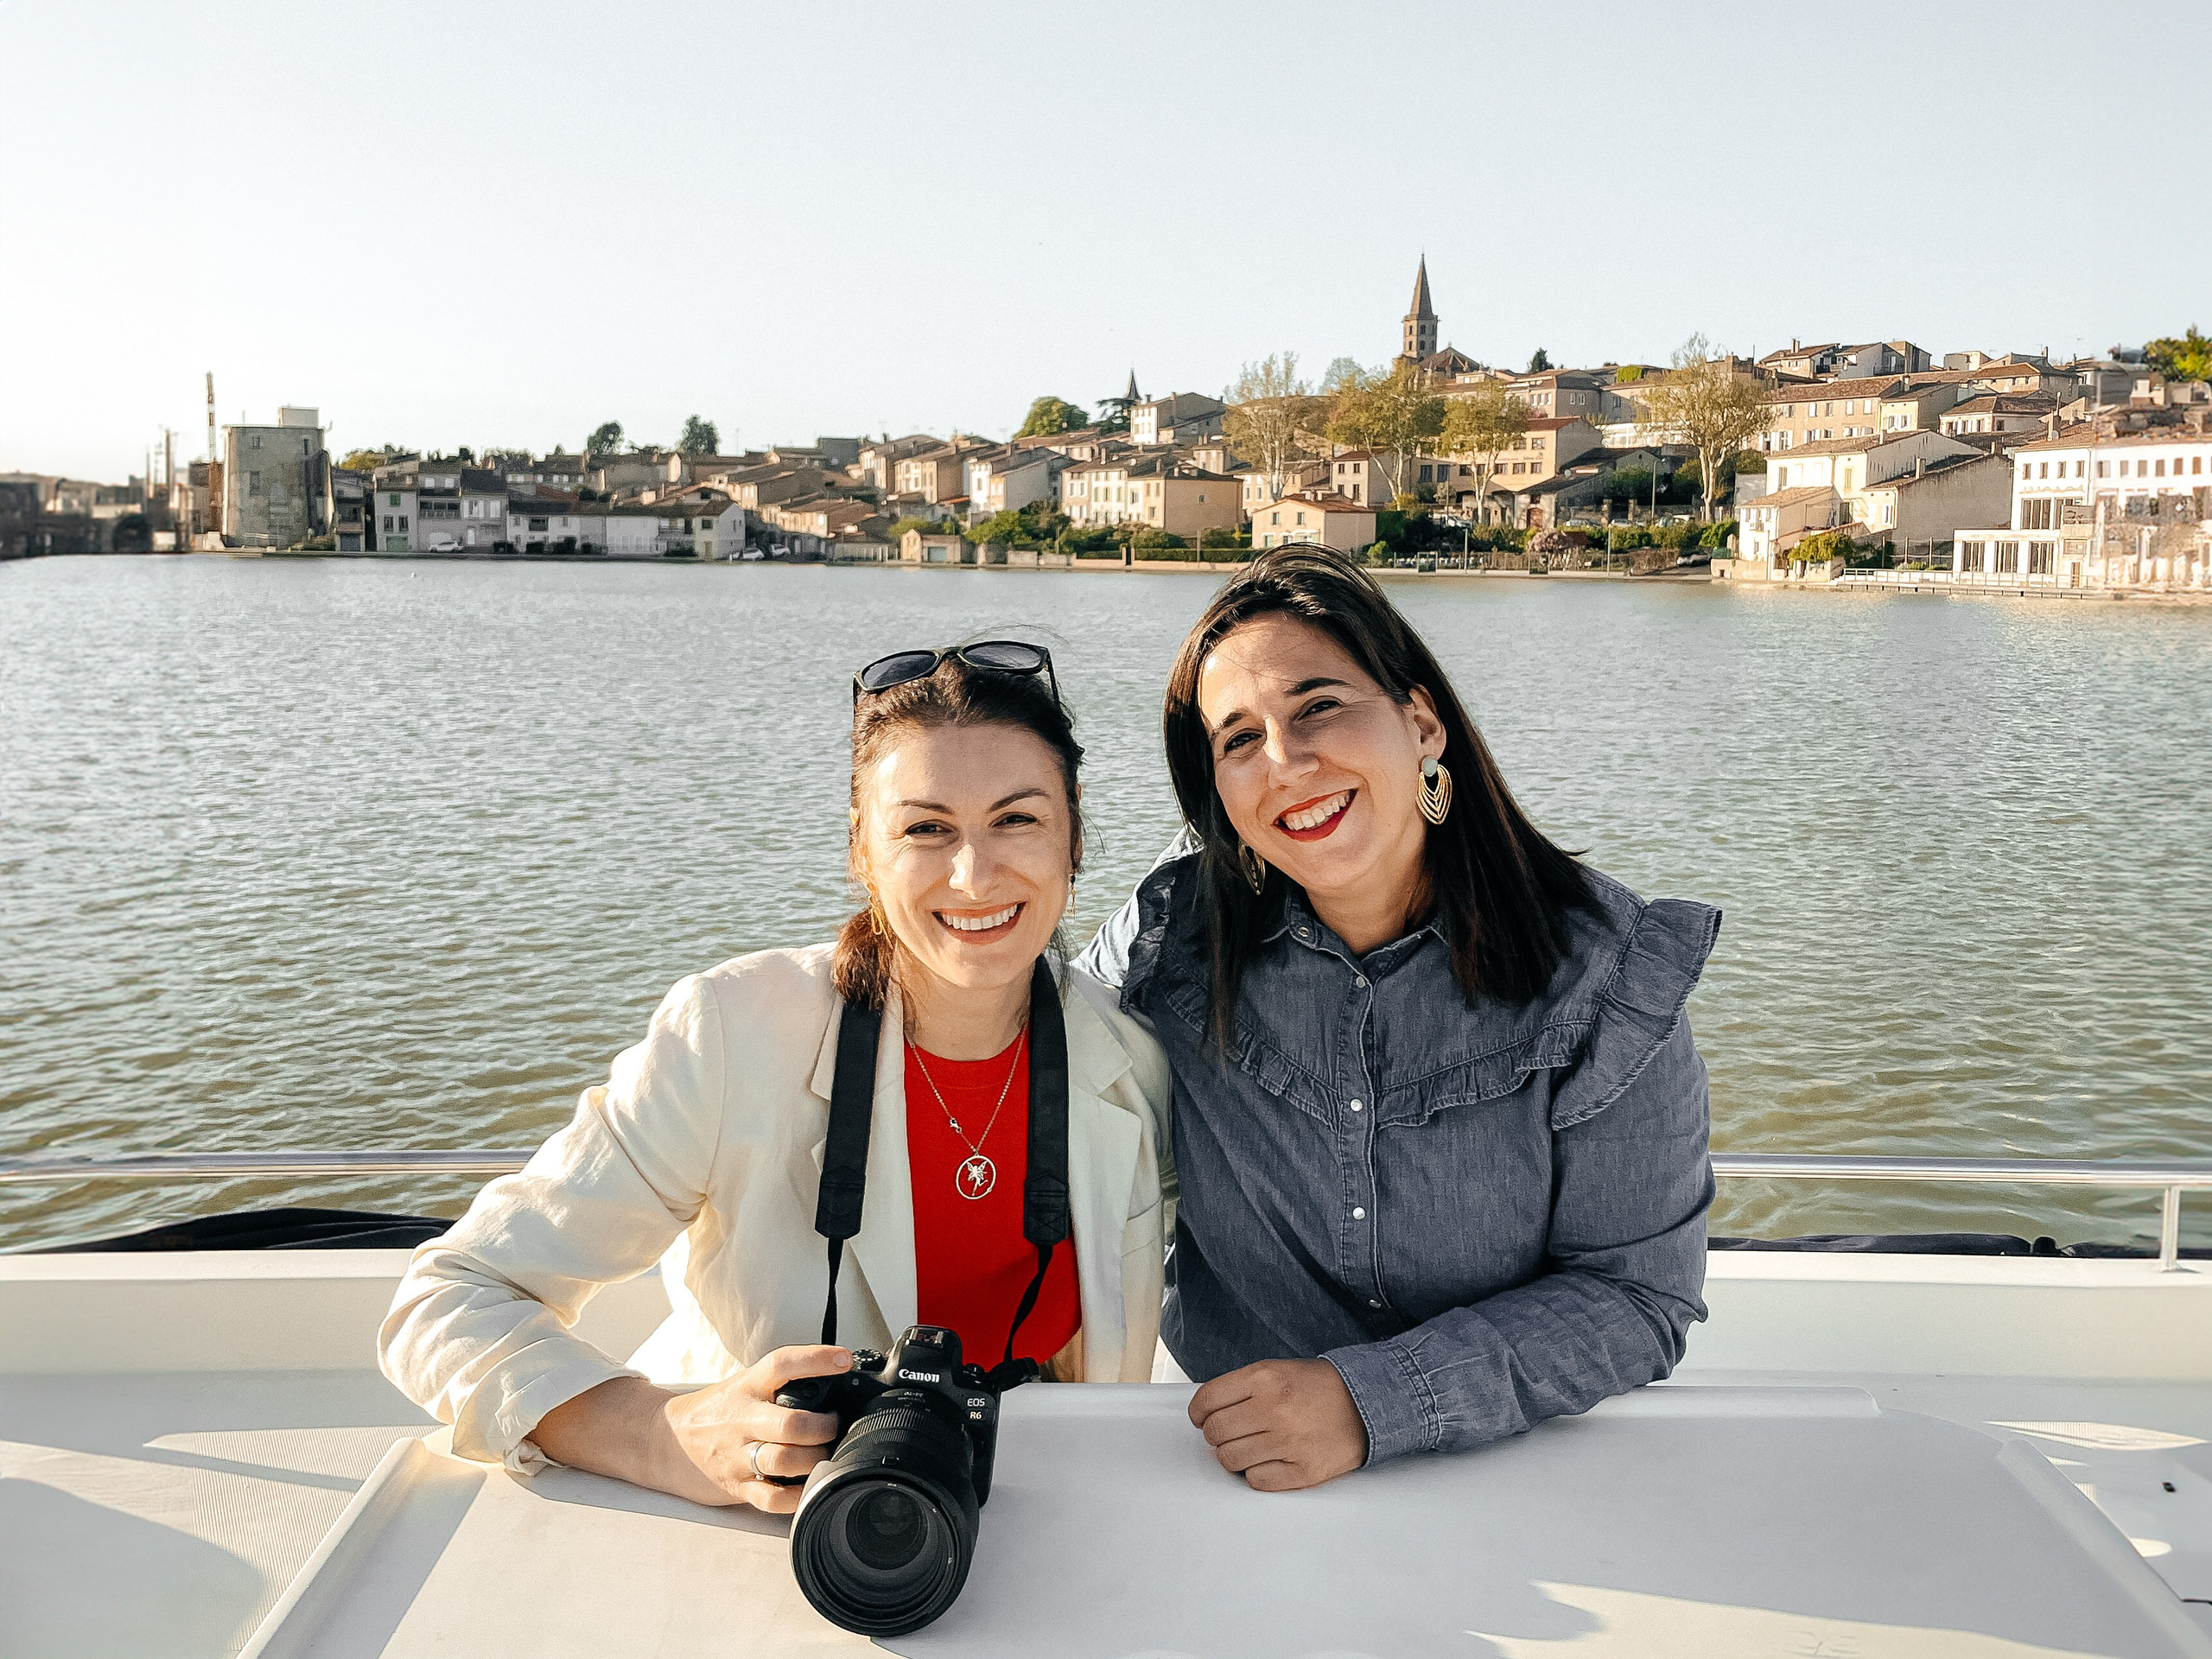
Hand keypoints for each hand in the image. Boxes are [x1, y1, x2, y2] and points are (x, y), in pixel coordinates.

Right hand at [661, 1344, 851, 1511]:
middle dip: (822, 1428)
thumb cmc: (718, 1410)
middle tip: (835, 1425)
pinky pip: (770, 1499)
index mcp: (747, 1387)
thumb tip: (837, 1377)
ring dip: (814, 1460)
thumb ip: (781, 1383)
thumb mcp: (745, 1384)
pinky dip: (795, 1497)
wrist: (668, 1439)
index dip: (815, 1359)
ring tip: (825, 1454)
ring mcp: (737, 1456)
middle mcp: (742, 1420)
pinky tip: (807, 1486)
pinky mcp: (736, 1486)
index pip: (782, 1364)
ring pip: (783, 1461)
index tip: (843, 1359)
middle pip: (789, 1424)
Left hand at [1188, 1358, 1367, 1491]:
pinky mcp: (1303, 1471)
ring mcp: (1289, 1442)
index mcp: (1265, 1378)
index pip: (1207, 1400)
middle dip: (1216, 1434)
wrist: (1366, 1403)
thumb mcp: (1276, 1370)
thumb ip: (1240, 1388)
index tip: (1201, 1418)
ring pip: (1230, 1460)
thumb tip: (1206, 1412)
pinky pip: (1256, 1481)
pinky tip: (1269, 1459)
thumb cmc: (1318, 1387)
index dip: (1198, 1412)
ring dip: (1234, 1455)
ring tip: (1251, 1446)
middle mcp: (1274, 1409)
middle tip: (1230, 1433)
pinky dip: (1257, 1473)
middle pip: (1215, 1433)